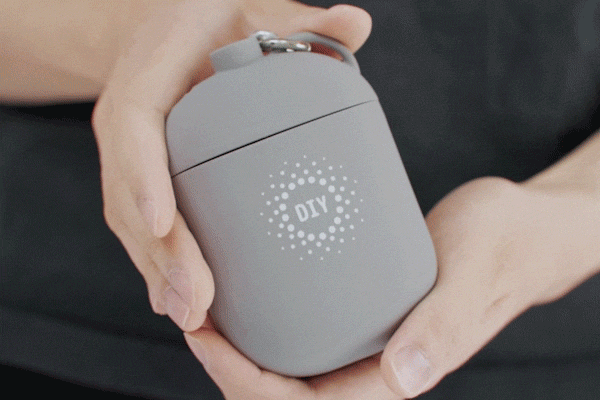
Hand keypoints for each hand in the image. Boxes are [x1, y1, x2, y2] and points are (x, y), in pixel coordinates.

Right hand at [91, 0, 371, 331]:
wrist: (167, 25)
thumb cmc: (209, 18)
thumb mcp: (252, 7)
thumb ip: (302, 23)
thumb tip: (359, 23)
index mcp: (147, 71)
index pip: (133, 124)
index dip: (143, 175)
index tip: (163, 223)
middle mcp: (128, 115)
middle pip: (127, 191)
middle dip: (159, 252)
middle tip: (195, 303)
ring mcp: (129, 149)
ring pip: (128, 218)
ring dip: (156, 271)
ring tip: (191, 316)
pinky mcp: (139, 173)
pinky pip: (138, 222)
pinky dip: (156, 263)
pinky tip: (177, 301)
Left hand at [185, 132, 599, 397]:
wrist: (516, 227)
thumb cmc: (505, 247)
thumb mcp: (476, 275)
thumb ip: (446, 324)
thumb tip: (405, 378)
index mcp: (396, 373)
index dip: (245, 382)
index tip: (205, 337)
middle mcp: (373, 361)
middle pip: (282, 387)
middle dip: (228, 364)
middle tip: (191, 315)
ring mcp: (364, 335)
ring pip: (288, 358)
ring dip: (241, 340)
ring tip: (206, 301)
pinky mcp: (360, 306)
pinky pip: (305, 323)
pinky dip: (268, 311)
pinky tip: (247, 278)